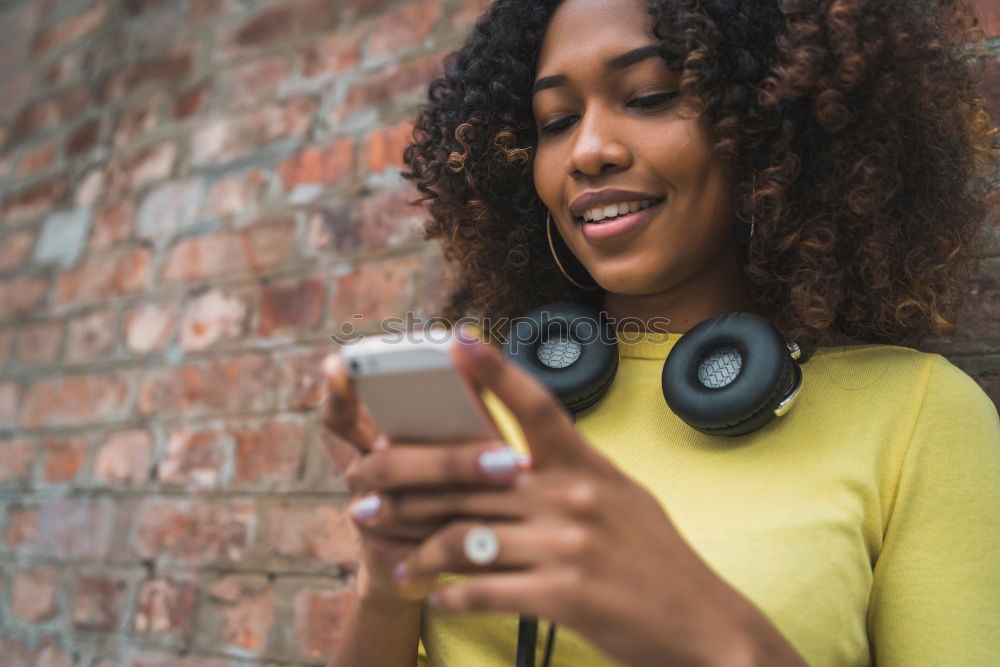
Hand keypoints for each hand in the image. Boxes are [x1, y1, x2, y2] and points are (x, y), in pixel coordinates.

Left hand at [346, 333, 803, 665]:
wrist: (706, 628)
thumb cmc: (659, 564)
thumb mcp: (624, 501)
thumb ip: (572, 477)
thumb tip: (518, 463)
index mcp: (590, 468)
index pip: (538, 407)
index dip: (493, 371)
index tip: (454, 341)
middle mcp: (576, 497)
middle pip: (469, 479)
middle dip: (407, 488)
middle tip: (364, 502)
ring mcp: (569, 546)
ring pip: (465, 536)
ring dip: (421, 553)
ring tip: (400, 563)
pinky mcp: (563, 596)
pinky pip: (483, 588)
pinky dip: (450, 595)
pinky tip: (439, 599)